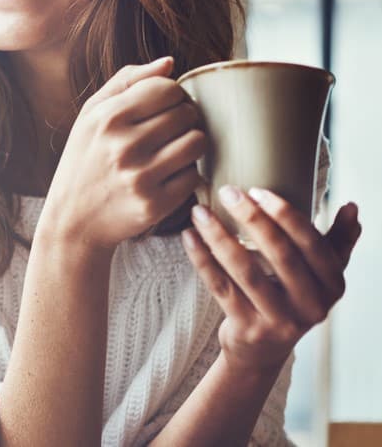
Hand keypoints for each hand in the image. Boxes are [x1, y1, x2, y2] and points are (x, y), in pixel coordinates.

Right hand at [42, 56, 206, 250]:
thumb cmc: (84, 160)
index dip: (172, 94)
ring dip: (191, 143)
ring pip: (197, 142)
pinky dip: (186, 173)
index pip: (167, 88)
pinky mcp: (155, 204)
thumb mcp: (90, 116)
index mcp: (108, 117)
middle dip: (184, 118)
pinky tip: (168, 175)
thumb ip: (127, 82)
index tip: (164, 107)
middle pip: (186, 113)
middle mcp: (124, 145)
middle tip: (170, 130)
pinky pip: (194, 176)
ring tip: (174, 149)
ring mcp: (141, 177)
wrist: (73, 220)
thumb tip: (169, 63)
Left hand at [183, 186, 361, 371]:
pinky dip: (202, 259)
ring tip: (200, 211)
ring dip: (219, 237)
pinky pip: (220, 287)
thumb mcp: (321, 275)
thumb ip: (337, 242)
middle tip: (228, 192)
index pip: (312, 244)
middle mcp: (311, 305)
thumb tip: (352, 207)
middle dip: (252, 219)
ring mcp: (279, 320)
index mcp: (332, 285)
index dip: (286, 215)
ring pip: (245, 271)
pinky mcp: (247, 328)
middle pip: (280, 255)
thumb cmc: (292, 299)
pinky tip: (189, 236)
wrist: (263, 350)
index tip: (258, 190)